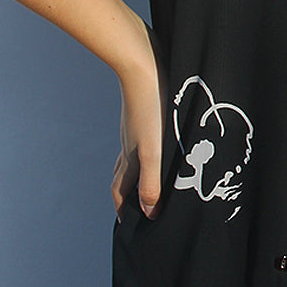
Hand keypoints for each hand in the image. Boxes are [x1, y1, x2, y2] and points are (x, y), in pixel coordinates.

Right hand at [111, 24, 166, 219]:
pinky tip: (165, 140)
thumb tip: (149, 213)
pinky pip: (145, 136)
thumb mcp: (154, 150)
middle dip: (133, 194)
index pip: (121, 191)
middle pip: (126, 175)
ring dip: (143, 170)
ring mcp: (136, 126)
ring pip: (134, 155)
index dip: (124, 209)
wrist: (142, 61)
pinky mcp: (146, 110)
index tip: (130, 225)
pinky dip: (152, 147)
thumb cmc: (151, 106)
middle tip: (144, 207)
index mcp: (131, 156)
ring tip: (157, 178)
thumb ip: (152, 182)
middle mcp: (130, 143)